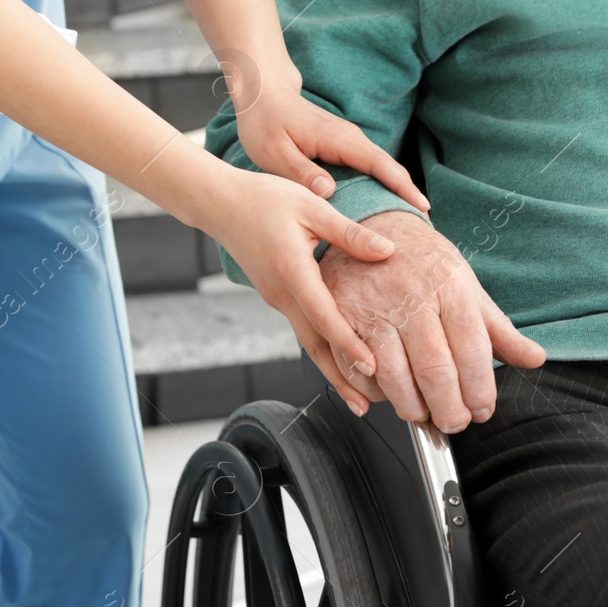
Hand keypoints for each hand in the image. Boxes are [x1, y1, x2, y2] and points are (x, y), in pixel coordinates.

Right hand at [206, 168, 400, 413]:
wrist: (220, 203)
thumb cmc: (264, 199)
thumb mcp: (311, 207)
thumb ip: (349, 233)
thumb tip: (387, 250)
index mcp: (293, 273)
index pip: (324, 318)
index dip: (349, 345)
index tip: (373, 367)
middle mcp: (283, 295)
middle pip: (314, 346)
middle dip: (340, 378)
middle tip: (364, 407)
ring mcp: (278, 299)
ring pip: (308, 341)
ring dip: (332, 369)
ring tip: (357, 395)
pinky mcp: (278, 296)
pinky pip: (303, 327)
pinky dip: (323, 347)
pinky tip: (340, 357)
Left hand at [230, 65, 430, 211]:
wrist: (265, 94)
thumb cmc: (266, 122)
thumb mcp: (275, 151)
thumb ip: (301, 172)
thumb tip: (329, 192)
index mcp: (340, 140)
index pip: (380, 165)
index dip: (403, 187)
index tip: (423, 208)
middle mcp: (351, 139)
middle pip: (389, 168)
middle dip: (409, 193)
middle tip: (425, 224)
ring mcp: (349, 142)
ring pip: (381, 169)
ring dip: (398, 191)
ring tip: (410, 221)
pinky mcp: (344, 148)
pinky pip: (370, 169)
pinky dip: (383, 185)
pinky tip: (384, 206)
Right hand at [319, 211, 544, 430]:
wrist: (371, 224)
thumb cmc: (423, 260)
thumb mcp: (467, 286)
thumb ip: (498, 330)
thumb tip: (534, 358)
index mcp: (450, 287)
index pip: (472, 352)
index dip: (480, 391)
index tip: (482, 409)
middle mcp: (411, 297)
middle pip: (435, 371)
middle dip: (449, 410)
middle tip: (455, 422)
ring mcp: (372, 307)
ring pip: (392, 377)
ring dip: (411, 408)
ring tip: (424, 412)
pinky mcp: (339, 317)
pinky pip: (356, 371)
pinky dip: (373, 394)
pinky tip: (389, 393)